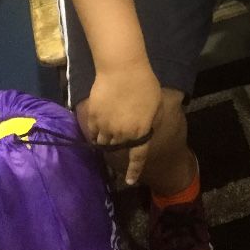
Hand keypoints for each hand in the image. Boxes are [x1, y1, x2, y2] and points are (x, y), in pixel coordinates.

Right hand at [87, 60, 160, 184]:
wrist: (122, 68)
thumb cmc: (144, 83)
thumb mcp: (157, 103)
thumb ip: (152, 120)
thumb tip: (148, 130)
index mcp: (140, 132)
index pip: (137, 157)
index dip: (133, 171)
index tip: (129, 181)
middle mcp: (121, 134)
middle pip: (117, 149)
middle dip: (119, 148)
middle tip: (119, 141)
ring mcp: (105, 127)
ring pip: (102, 143)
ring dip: (106, 141)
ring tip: (108, 133)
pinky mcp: (93, 117)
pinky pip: (93, 131)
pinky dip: (96, 131)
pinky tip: (99, 123)